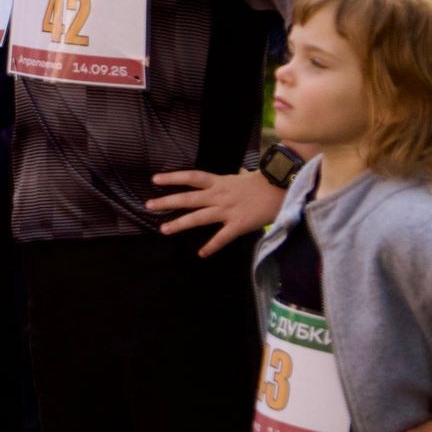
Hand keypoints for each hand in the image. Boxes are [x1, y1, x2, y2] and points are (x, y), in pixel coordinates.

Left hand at [147, 169, 285, 256]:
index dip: (173, 178)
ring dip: (180, 223)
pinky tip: (202, 254)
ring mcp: (228, 210)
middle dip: (167, 201)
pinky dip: (212, 246)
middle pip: (188, 198)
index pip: (192, 177)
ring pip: (199, 217)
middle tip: (148, 205)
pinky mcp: (239, 224)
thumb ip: (225, 182)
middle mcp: (219, 195)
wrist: (283, 187)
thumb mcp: (240, 177)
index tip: (155, 179)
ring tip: (164, 229)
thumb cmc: (264, 182)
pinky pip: (222, 237)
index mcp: (220, 182)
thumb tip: (215, 183)